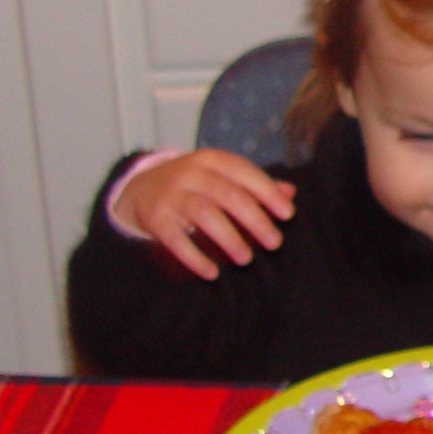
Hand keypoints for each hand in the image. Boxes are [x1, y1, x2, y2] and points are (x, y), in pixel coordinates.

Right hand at [117, 150, 295, 279]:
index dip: (268, 193)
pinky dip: (195, 258)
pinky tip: (212, 273)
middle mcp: (190, 174)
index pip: (245, 173)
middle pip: (229, 196)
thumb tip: (290, 193)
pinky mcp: (156, 218)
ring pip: (205, 215)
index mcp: (212, 160)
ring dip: (229, 239)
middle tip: (274, 243)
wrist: (142, 188)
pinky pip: (176, 240)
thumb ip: (255, 184)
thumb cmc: (196, 184)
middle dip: (256, 220)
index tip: (288, 214)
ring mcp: (171, 195)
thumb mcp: (222, 176)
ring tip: (246, 259)